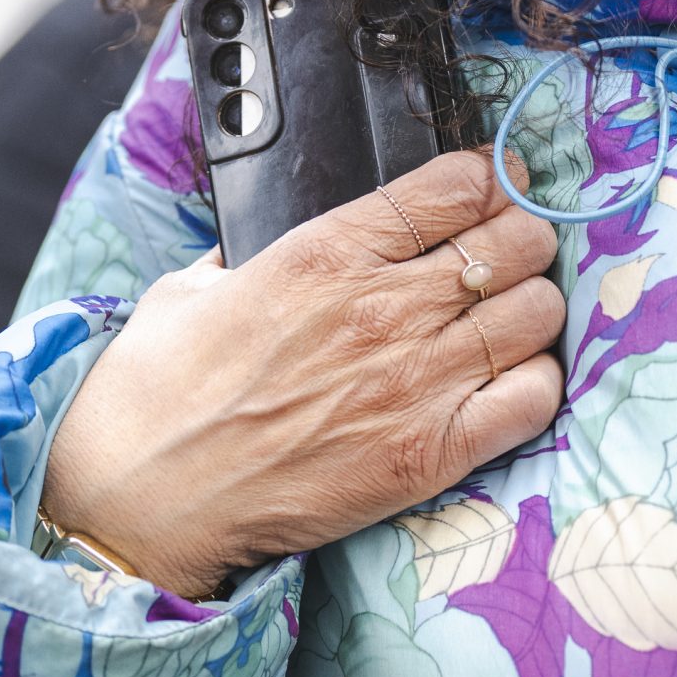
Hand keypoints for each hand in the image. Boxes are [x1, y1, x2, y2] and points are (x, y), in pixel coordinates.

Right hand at [40, 149, 564, 598]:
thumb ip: (258, 254)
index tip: (502, 185)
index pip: (458, 185)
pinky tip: (512, 383)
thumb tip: (282, 247)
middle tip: (514, 254)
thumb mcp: (200, 284)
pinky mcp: (430, 453)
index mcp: (327, 251)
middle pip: (516, 241)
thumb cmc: (157, 394)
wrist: (139, 497)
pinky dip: (536, 384)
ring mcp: (413, 381)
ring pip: (537, 313)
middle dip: (526, 239)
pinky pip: (532, 399)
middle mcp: (383, 307)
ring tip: (512, 321)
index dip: (495, 179)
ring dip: (535, 309)